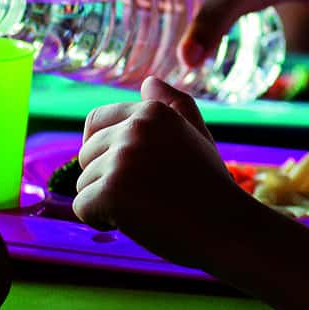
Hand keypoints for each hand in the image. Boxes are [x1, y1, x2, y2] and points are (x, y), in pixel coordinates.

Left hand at [72, 76, 249, 267]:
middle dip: (105, 178)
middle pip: (86, 154)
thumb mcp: (196, 135)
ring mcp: (122, 158)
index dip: (103, 149)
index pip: (95, 122)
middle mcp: (135, 128)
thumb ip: (173, 105)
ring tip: (147, 208)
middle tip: (146, 194)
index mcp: (153, 111)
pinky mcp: (111, 191)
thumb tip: (148, 82)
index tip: (130, 170)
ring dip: (106, 202)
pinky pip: (82, 207)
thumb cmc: (209, 185)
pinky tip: (136, 223)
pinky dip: (101, 221)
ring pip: (83, 182)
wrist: (227, 228)